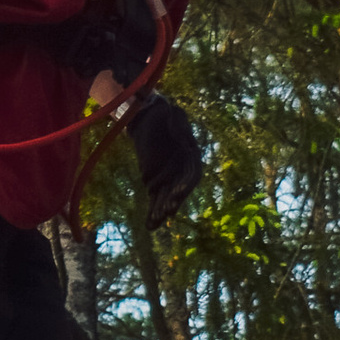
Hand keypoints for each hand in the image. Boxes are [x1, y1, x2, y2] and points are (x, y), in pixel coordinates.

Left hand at [128, 93, 204, 226]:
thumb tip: (180, 131)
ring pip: (166, 197)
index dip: (185, 185)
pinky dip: (152, 211)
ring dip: (161, 211)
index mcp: (191, 155)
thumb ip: (177, 123)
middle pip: (179, 189)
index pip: (191, 174)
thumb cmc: (164, 114)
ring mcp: (169, 176)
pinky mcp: (155, 180)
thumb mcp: (172, 114)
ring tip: (155, 224)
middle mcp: (182, 169)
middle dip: (173, 201)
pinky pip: (155, 198)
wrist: (148, 118)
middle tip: (167, 212)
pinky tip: (150, 225)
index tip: (177, 194)